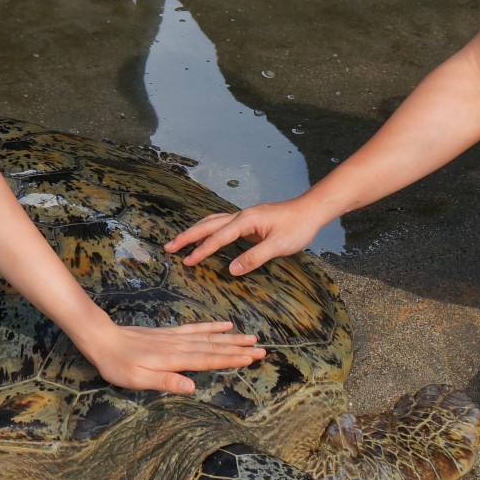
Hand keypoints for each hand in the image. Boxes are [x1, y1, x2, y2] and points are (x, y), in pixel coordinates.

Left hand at [78, 320, 266, 395]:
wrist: (102, 339)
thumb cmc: (117, 364)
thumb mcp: (137, 379)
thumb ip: (166, 381)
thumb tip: (192, 388)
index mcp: (174, 359)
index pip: (208, 360)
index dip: (231, 360)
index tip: (251, 359)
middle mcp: (179, 346)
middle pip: (213, 348)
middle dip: (238, 349)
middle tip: (262, 350)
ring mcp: (175, 338)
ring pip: (208, 337)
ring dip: (230, 339)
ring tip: (251, 337)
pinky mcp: (169, 334)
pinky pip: (195, 328)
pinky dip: (212, 327)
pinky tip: (224, 325)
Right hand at [165, 197, 325, 275]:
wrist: (311, 210)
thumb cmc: (297, 227)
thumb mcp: (278, 246)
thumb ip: (254, 257)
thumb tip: (231, 269)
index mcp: (246, 220)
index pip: (219, 237)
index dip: (202, 250)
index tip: (187, 261)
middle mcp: (241, 215)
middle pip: (208, 225)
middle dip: (187, 236)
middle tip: (168, 247)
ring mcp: (244, 216)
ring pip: (213, 222)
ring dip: (195, 232)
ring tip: (179, 241)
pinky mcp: (249, 220)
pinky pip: (221, 224)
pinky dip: (208, 230)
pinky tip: (205, 236)